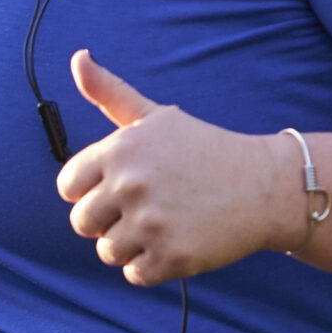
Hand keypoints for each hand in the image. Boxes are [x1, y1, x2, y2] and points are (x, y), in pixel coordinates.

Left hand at [55, 50, 294, 284]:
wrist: (263, 186)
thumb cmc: (203, 150)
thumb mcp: (156, 115)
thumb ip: (110, 93)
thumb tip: (78, 57)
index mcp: (119, 150)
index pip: (68, 187)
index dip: (91, 191)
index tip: (120, 188)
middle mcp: (130, 185)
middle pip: (82, 224)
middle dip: (108, 221)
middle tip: (146, 209)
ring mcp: (151, 224)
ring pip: (107, 252)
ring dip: (131, 245)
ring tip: (164, 224)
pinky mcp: (172, 257)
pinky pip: (135, 275)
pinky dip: (153, 266)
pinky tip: (178, 241)